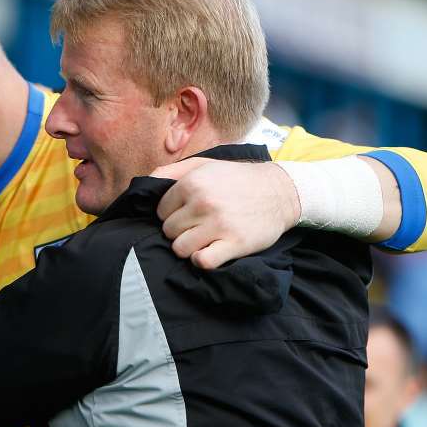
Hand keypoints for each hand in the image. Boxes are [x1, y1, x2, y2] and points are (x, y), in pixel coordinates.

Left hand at [152, 158, 300, 269]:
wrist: (280, 191)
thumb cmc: (237, 179)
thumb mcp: (204, 164)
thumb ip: (171, 171)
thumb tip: (145, 183)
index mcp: (192, 183)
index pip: (160, 211)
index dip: (172, 214)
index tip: (187, 214)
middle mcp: (202, 202)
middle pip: (168, 231)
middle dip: (179, 231)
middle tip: (197, 226)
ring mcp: (218, 224)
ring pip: (179, 248)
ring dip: (188, 247)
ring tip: (203, 239)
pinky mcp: (234, 243)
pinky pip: (201, 262)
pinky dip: (202, 260)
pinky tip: (210, 251)